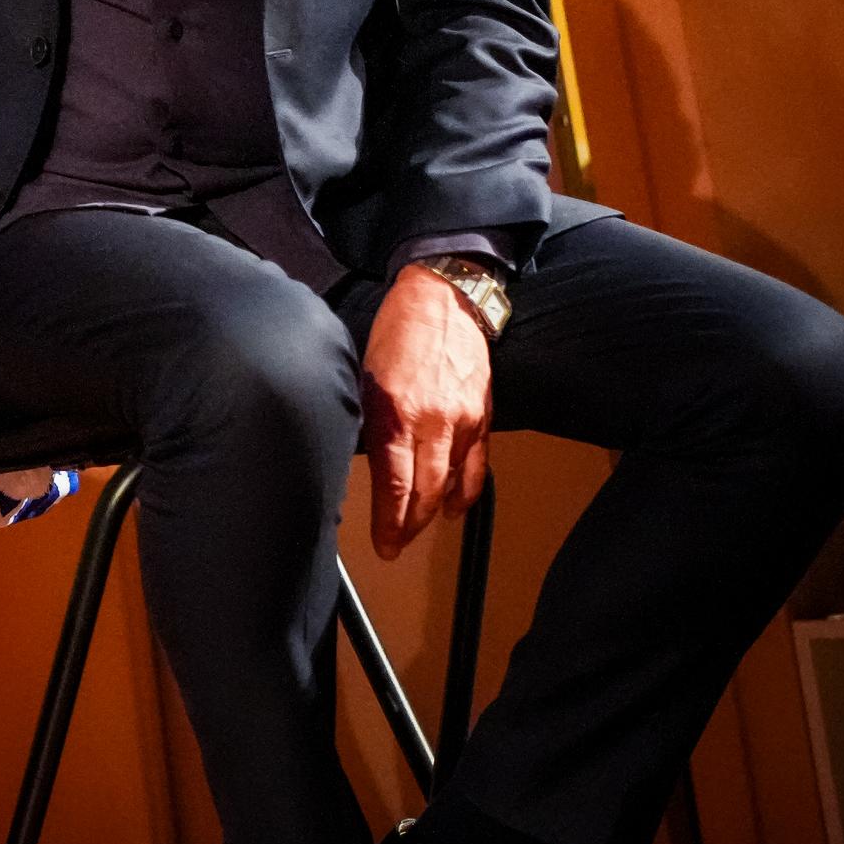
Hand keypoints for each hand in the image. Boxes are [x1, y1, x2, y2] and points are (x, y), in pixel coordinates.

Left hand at [359, 264, 493, 559]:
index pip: (394, 482)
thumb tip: (360, 455)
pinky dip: (467, 491)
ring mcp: (462, 420)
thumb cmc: (396, 331)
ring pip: (451, 482)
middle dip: (410, 525)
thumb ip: (366, 418)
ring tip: (419, 530)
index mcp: (394, 411)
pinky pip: (477, 464)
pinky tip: (456, 507)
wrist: (442, 299)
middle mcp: (431, 421)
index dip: (389, 520)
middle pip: (424, 491)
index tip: (384, 543)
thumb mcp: (364, 374)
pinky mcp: (483, 415)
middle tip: (397, 544)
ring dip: (435, 512)